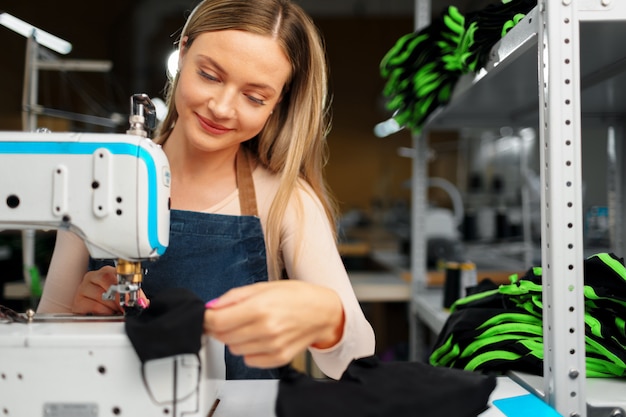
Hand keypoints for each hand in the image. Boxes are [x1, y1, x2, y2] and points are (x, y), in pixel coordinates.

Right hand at [71, 266, 149, 314]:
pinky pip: (92, 306)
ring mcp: (83, 288)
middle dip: (119, 297)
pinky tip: (106, 314)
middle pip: (107, 280)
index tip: (133, 299)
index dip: (127, 287)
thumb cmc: (114, 304)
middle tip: (125, 307)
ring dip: (112, 307)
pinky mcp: (77, 302)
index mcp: (107, 272)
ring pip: (100, 295)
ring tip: (116, 311)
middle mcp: (93, 277)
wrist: (100, 315)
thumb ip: (136, 297)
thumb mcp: (128, 297)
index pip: (118, 273)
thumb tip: (143, 302)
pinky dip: (103, 313)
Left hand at [204, 280, 344, 368]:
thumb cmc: (296, 296)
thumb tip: (212, 307)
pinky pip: (249, 360)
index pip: (217, 321)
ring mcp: (272, 346)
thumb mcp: (263, 287)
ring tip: (250, 325)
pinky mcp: (278, 358)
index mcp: (260, 308)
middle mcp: (266, 330)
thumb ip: (234, 297)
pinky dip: (248, 350)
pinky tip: (259, 337)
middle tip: (231, 317)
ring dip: (235, 338)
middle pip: (223, 336)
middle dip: (220, 326)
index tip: (207, 315)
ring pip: (234, 349)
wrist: (323, 312)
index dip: (206, 318)